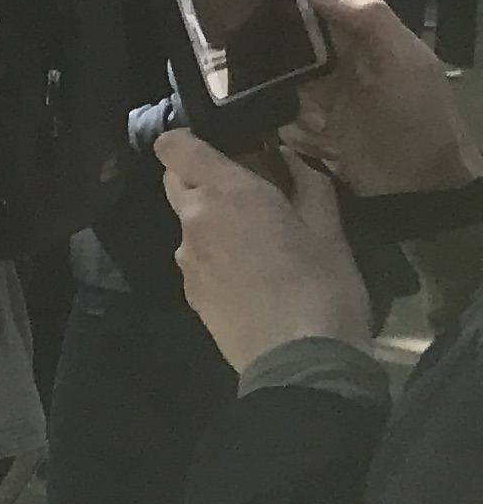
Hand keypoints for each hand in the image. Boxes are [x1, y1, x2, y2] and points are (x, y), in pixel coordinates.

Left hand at [158, 127, 375, 368]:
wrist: (300, 362)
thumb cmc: (322, 286)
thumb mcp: (329, 228)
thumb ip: (306, 183)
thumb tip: (289, 157)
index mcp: (225, 193)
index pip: (174, 146)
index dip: (189, 140)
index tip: (219, 147)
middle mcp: (194, 219)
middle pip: (177, 181)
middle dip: (203, 178)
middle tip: (249, 193)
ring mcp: (185, 258)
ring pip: (188, 222)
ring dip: (213, 220)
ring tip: (259, 241)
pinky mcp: (188, 291)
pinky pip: (195, 257)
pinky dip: (215, 255)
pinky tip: (251, 276)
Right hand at [229, 0, 475, 193]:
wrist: (412, 184)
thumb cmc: (420, 118)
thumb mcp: (406, 64)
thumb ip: (369, 23)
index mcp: (359, 12)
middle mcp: (327, 32)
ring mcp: (305, 68)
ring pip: (259, 33)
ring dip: (231, 27)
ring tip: (197, 25)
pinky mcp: (288, 102)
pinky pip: (251, 81)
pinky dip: (231, 78)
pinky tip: (209, 78)